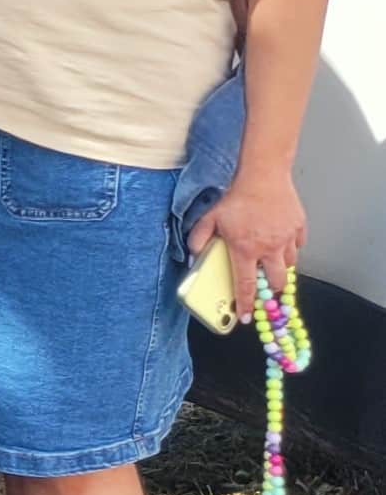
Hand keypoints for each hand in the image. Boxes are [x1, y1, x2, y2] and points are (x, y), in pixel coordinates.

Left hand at [192, 163, 306, 309]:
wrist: (263, 177)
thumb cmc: (236, 197)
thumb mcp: (209, 218)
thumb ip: (199, 239)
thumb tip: (194, 256)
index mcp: (246, 250)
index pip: (246, 286)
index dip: (246, 305)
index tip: (246, 318)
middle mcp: (269, 249)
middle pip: (277, 282)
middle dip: (271, 291)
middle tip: (266, 290)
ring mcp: (287, 239)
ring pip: (290, 265)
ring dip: (281, 268)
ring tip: (271, 264)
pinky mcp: (299, 229)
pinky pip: (298, 246)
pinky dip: (291, 248)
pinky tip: (281, 242)